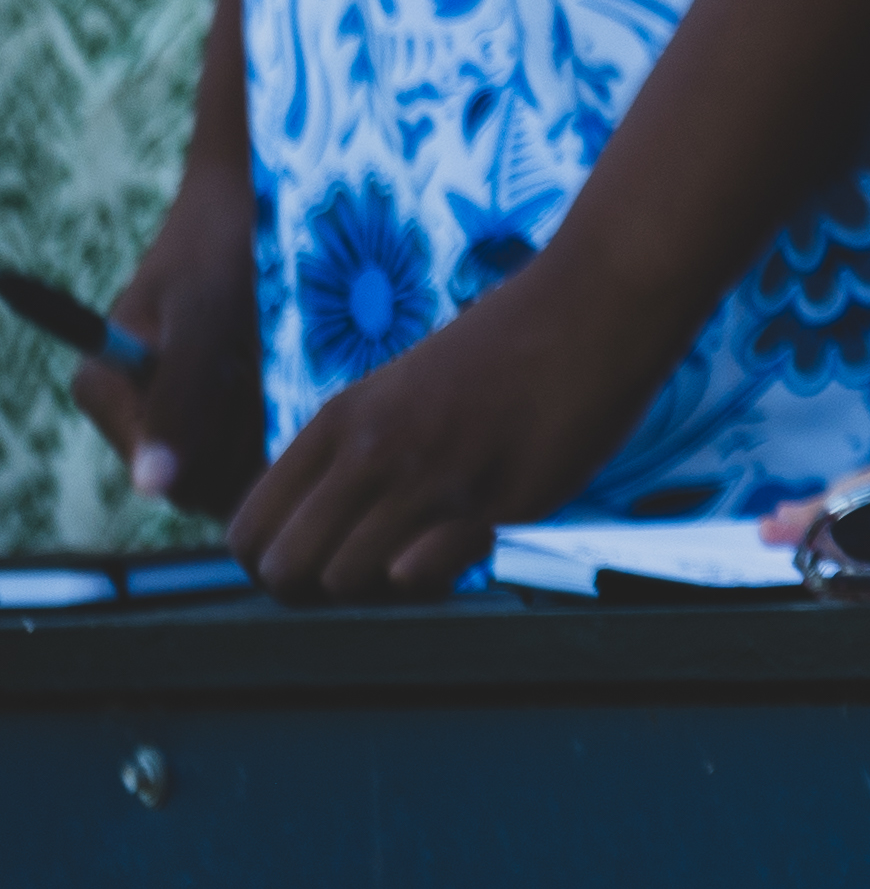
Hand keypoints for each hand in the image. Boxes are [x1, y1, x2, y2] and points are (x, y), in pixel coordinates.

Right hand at [76, 153, 261, 517]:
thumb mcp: (204, 311)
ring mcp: (184, 406)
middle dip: (257, 439)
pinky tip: (308, 362)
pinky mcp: (227, 396)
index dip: (231, 460)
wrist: (260, 187)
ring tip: (294, 356)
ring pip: (243, 459)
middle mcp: (138, 410)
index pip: (173, 479)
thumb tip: (152, 486)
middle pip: (208, 478)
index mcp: (106, 390)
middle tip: (288, 370)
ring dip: (280, 422)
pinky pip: (266, 431)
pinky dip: (294, 406)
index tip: (271, 398)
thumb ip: (181, 396)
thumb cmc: (224, 236)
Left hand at [223, 263, 684, 600]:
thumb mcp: (406, 387)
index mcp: (341, 420)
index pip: (247, 531)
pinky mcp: (497, 500)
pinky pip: (426, 574)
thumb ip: (360, 449)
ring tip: (429, 552)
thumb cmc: (513, 345)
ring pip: (347, 582)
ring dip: (383, 588)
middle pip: (283, 571)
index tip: (322, 556)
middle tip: (372, 569)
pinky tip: (473, 543)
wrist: (602, 298)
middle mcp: (373, 450)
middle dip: (317, 590)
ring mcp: (433, 476)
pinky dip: (439, 579)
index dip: (274, 562)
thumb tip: (328, 527)